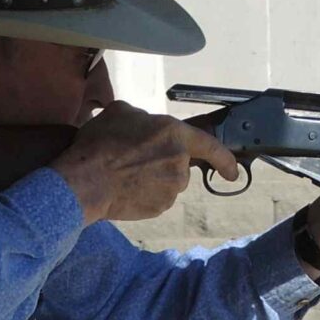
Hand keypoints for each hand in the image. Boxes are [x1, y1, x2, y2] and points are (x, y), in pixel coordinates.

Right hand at [52, 103, 240, 223]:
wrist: (86, 181)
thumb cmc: (101, 143)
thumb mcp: (120, 112)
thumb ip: (143, 117)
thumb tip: (145, 124)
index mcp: (175, 135)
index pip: (211, 147)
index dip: (225, 160)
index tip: (232, 172)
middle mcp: (179, 163)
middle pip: (179, 165)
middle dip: (161, 162)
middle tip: (134, 158)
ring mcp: (171, 189)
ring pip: (167, 183)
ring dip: (152, 178)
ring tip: (124, 172)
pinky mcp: (159, 208)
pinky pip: (156, 199)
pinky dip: (144, 194)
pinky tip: (125, 188)